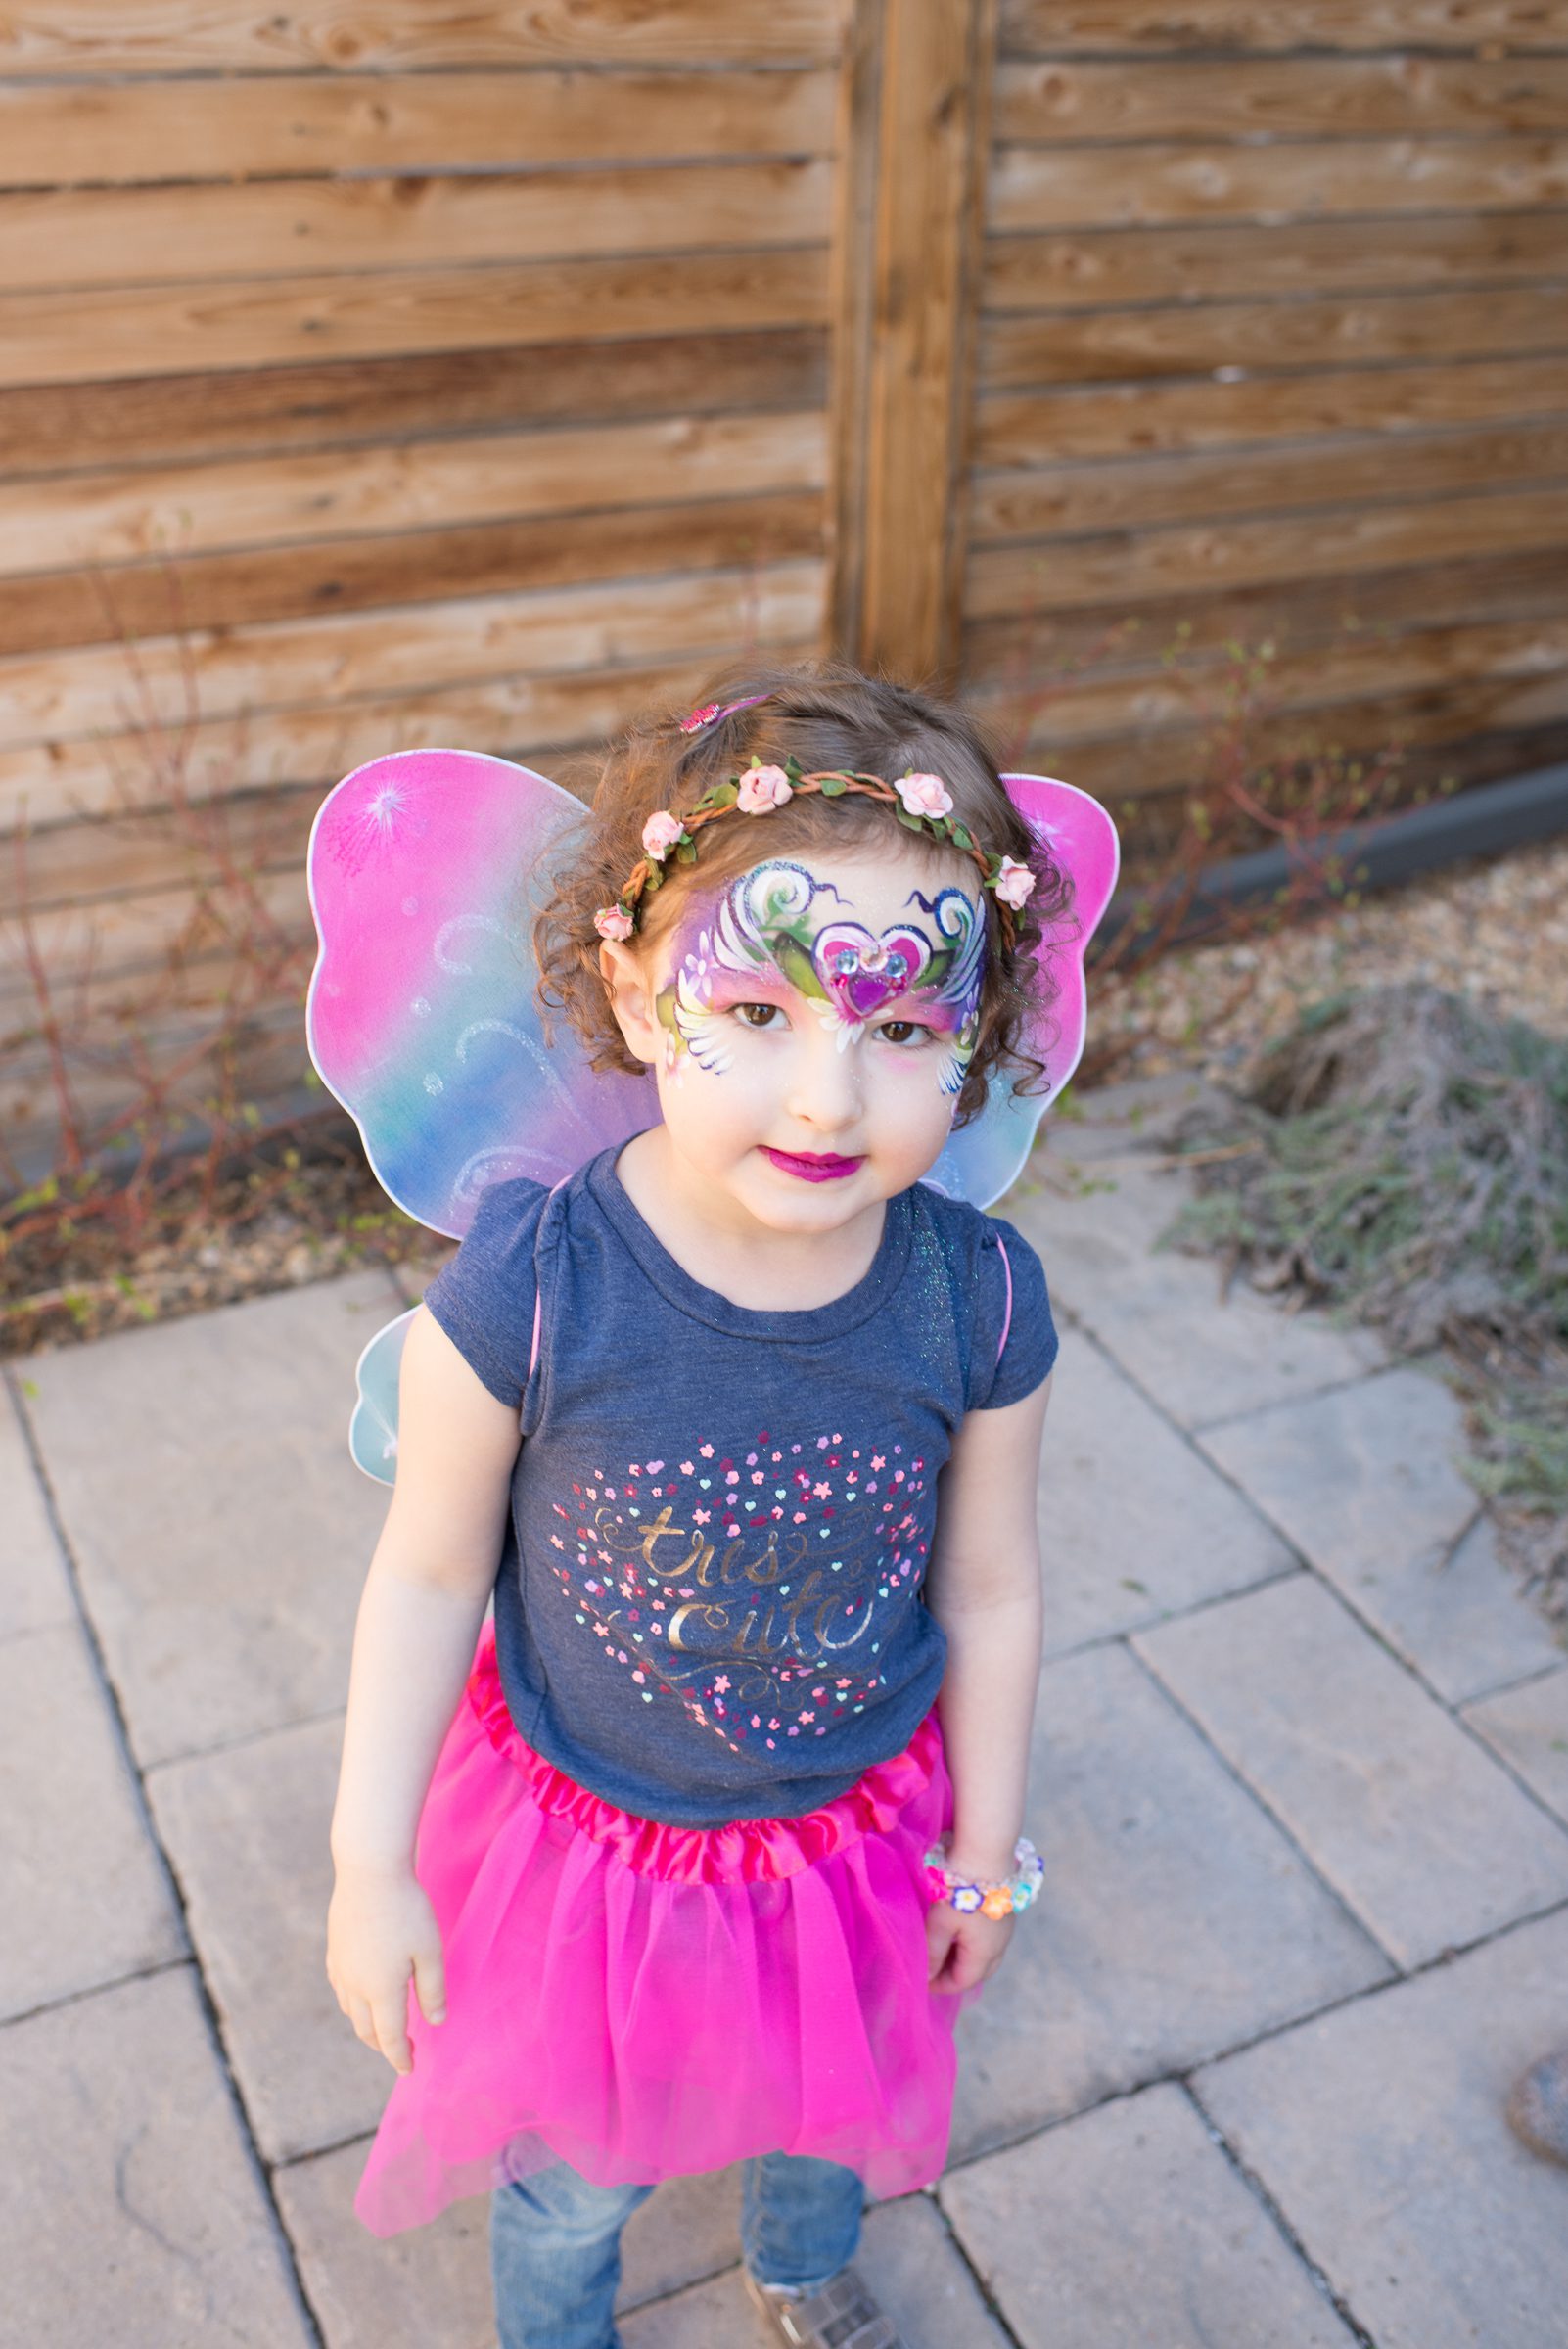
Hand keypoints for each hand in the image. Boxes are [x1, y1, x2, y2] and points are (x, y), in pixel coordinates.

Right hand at [326, 1861, 446, 2074]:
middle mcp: (355, 1985)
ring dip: (367, 2025)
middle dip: (384, 2045)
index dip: (400, 2057)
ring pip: (350, 2010)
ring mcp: (341, 1967)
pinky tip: (360, 1995)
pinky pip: (340, 1988)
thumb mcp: (430, 1950)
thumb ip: (432, 1989)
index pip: (390, 2037)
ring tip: (383, 2026)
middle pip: (366, 2029)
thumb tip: (436, 2022)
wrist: (369, 1871)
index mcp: (381, 1990)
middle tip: (401, 2051)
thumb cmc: (407, 1910)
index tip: (409, 2069)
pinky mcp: (334, 1950)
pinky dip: (352, 2002)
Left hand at [926, 1899, 1014, 1993]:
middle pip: (977, 1973)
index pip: (961, 1983)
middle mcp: (1000, 1946)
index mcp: (984, 1954)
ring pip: (985, 1956)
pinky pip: (989, 1940)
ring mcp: (1005, 1929)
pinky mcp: (1004, 1912)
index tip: (920, 1981)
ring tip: (942, 1951)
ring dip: (964, 1959)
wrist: (985, 1854)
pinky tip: (958, 1932)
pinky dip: (972, 1944)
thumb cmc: (959, 1891)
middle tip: (932, 1969)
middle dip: (954, 1976)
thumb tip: (927, 1977)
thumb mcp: (939, 1924)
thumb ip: (933, 1953)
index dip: (940, 1986)